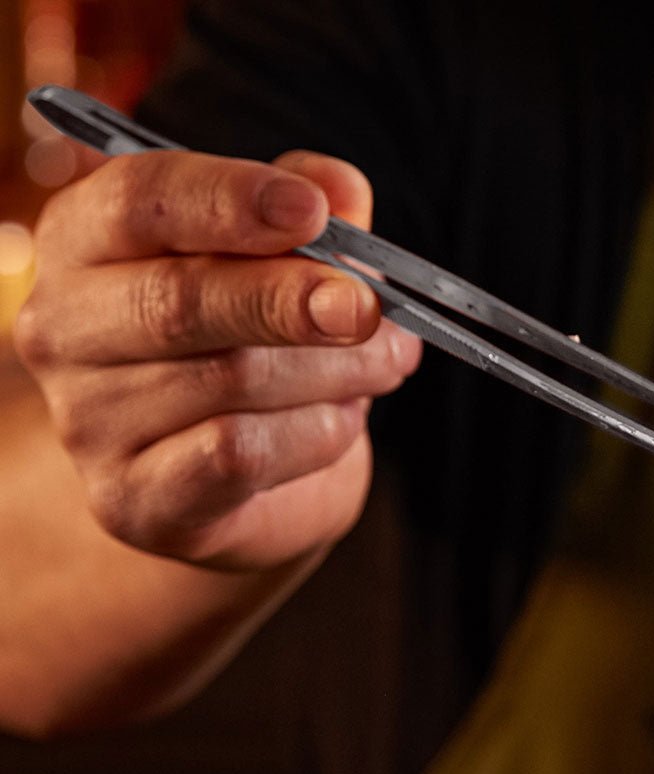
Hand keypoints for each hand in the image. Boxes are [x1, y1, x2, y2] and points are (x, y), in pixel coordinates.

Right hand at [14, 149, 421, 569]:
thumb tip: (342, 191)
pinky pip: (237, 455)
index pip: (141, 200)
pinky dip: (314, 434)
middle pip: (179, 300)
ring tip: (383, 365)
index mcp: (90, 241)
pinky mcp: (132, 499)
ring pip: (229, 380)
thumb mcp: (289, 264)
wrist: (250, 480)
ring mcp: (89, 421)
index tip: (310, 212)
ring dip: (333, 373)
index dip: (230, 199)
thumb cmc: (261, 349)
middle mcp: (67, 327)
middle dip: (291, 300)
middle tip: (369, 308)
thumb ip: (312, 216)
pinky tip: (341, 422)